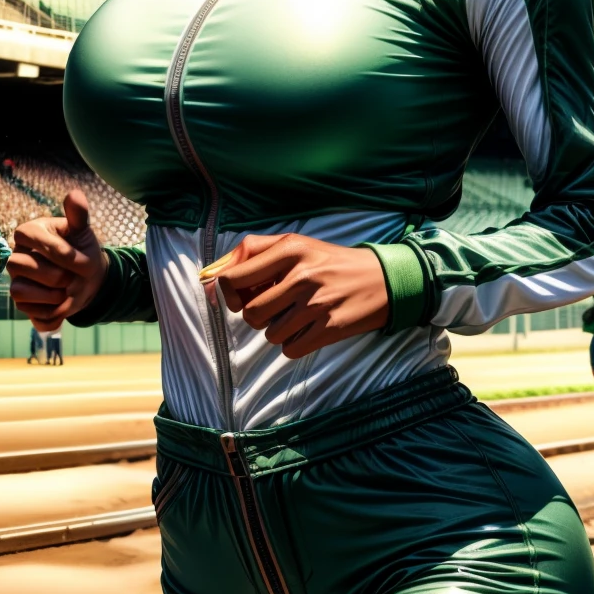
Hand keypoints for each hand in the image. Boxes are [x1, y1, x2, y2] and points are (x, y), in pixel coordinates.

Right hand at [8, 190, 107, 329]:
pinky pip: (30, 314)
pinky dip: (52, 315)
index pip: (25, 236)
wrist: (91, 278)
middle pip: (18, 266)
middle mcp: (18, 258)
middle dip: (53, 275)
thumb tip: (75, 194)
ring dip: (51, 297)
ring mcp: (19, 282)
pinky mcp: (26, 304)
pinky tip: (65, 307)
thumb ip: (79, 215)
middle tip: (73, 276)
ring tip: (68, 292)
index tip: (73, 256)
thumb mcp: (84, 232)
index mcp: (29, 234)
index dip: (53, 249)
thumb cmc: (83, 249)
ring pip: (18, 292)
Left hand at [210, 233, 388, 359]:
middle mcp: (302, 275)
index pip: (233, 278)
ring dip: (278, 330)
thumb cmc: (330, 262)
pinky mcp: (330, 328)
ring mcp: (317, 303)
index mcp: (290, 249)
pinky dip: (294, 344)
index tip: (239, 297)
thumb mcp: (295, 244)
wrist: (382, 280)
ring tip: (297, 315)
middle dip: (257, 315)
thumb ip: (252, 252)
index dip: (226, 294)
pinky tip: (309, 328)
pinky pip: (290, 349)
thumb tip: (210, 275)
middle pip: (250, 313)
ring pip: (269, 334)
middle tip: (276, 306)